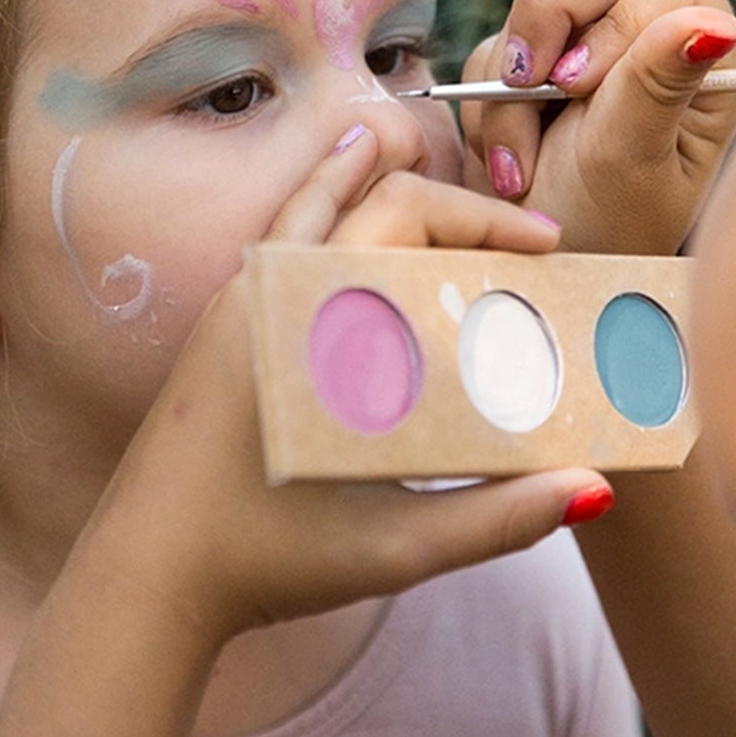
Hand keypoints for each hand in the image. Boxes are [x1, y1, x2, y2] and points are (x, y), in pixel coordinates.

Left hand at [87, 126, 609, 651]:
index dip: (484, 220)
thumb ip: (495, 519)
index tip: (547, 245)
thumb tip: (594, 490)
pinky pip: (283, 242)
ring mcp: (235, 308)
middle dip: (454, 207)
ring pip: (312, 205)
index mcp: (308, 319)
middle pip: (372, 199)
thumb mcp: (392, 547)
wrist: (141, 582)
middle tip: (522, 240)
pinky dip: (321, 208)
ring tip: (411, 154)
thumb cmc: (260, 564)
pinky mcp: (220, 334)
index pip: (407, 215)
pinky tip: (339, 217)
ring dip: (372, 181)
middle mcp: (266, 294)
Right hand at [459, 0, 735, 254]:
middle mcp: (658, 40)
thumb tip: (712, 21)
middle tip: (529, 92)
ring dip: (511, 89)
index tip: (576, 89)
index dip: (615, 20)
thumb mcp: (629, 160)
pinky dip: (487, 105)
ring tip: (523, 163)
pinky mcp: (541, 67)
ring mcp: (594, 49)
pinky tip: (509, 162)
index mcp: (708, 58)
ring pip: (535, 7)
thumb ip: (656, 82)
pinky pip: (496, 47)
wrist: (539, 274)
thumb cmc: (603, 230)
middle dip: (548, 27)